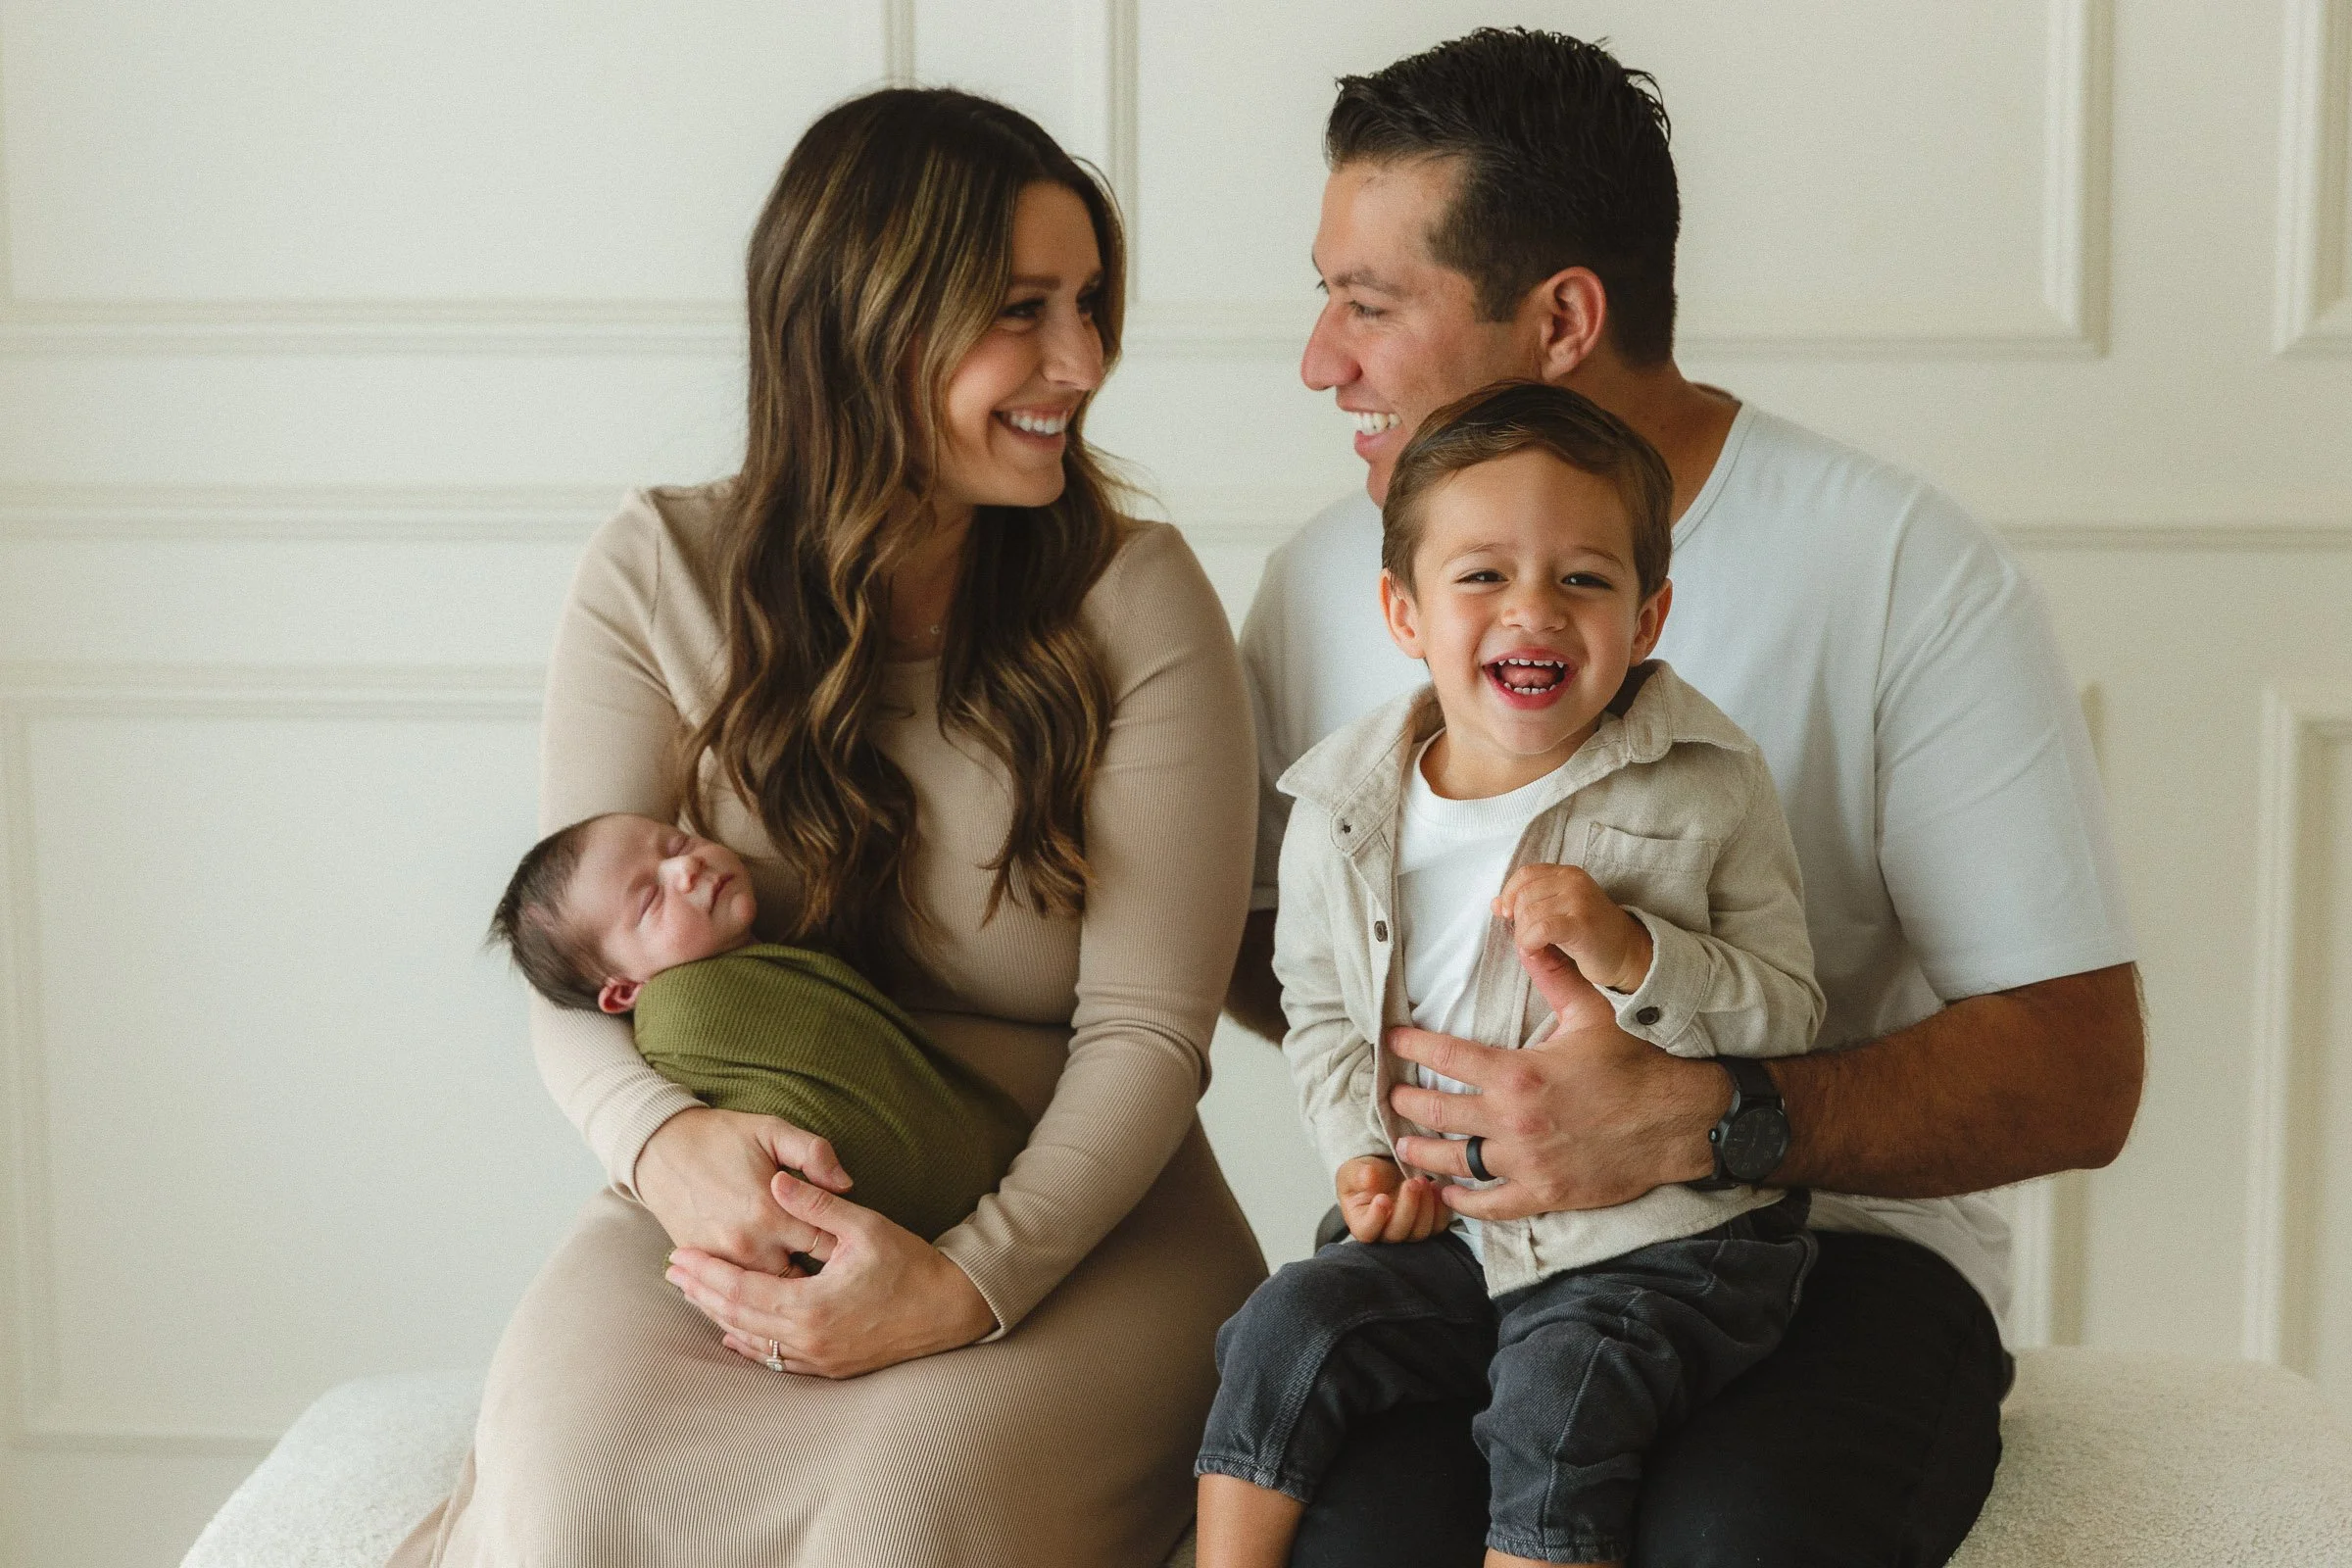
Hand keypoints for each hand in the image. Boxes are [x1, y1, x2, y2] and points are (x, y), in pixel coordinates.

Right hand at [633, 1106, 854, 1273]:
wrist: (659, 1148)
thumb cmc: (722, 1136)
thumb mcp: (773, 1130)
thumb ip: (815, 1153)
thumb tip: (845, 1185)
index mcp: (772, 1213)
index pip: (826, 1247)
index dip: (845, 1247)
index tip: (855, 1247)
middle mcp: (749, 1245)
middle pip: (802, 1280)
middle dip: (821, 1278)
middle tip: (839, 1273)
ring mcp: (723, 1260)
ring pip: (770, 1294)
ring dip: (789, 1290)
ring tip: (812, 1288)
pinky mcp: (704, 1265)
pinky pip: (737, 1294)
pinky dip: (756, 1293)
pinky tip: (774, 1291)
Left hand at [665, 1171, 995, 1377]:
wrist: (950, 1309)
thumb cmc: (911, 1265)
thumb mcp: (865, 1226)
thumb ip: (816, 1206)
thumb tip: (776, 1181)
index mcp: (811, 1305)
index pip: (740, 1289)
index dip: (706, 1273)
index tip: (679, 1256)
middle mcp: (808, 1339)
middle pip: (737, 1318)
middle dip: (702, 1294)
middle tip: (673, 1273)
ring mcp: (818, 1357)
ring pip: (752, 1341)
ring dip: (719, 1317)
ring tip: (693, 1296)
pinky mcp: (830, 1366)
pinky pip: (776, 1359)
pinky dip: (749, 1343)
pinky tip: (733, 1334)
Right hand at [1335, 1155, 1446, 1243]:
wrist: (1386, 1169)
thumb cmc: (1365, 1173)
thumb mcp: (1355, 1169)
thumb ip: (1358, 1174)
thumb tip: (1368, 1177)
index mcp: (1362, 1223)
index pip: (1367, 1231)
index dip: (1375, 1218)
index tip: (1382, 1198)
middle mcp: (1385, 1232)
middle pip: (1397, 1232)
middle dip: (1407, 1207)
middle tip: (1412, 1183)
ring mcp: (1409, 1231)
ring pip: (1420, 1232)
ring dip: (1425, 1207)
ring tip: (1424, 1180)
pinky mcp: (1428, 1225)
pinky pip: (1438, 1225)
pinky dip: (1440, 1208)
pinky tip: (1437, 1187)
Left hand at [1385, 948, 1725, 1220]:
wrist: (1679, 1121)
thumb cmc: (1636, 1065)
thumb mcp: (1593, 1013)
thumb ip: (1553, 977)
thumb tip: (1529, 938)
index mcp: (1518, 1073)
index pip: (1446, 1057)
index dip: (1412, 1047)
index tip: (1393, 1042)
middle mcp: (1514, 1120)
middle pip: (1439, 1113)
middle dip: (1407, 1103)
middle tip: (1392, 1097)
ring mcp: (1527, 1162)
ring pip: (1455, 1161)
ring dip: (1423, 1152)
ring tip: (1403, 1144)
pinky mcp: (1544, 1193)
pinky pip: (1491, 1204)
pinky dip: (1463, 1200)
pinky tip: (1446, 1192)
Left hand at [1492, 863, 1652, 993]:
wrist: (1627, 953)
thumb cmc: (1589, 933)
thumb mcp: (1557, 912)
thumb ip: (1529, 904)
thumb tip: (1495, 904)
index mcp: (1567, 874)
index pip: (1525, 874)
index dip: (1509, 893)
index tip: (1506, 914)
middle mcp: (1573, 881)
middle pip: (1525, 896)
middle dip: (1517, 921)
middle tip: (1526, 938)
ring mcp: (1579, 900)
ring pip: (1530, 913)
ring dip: (1523, 935)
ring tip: (1533, 947)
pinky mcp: (1581, 923)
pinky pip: (1541, 929)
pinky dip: (1530, 941)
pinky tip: (1535, 950)